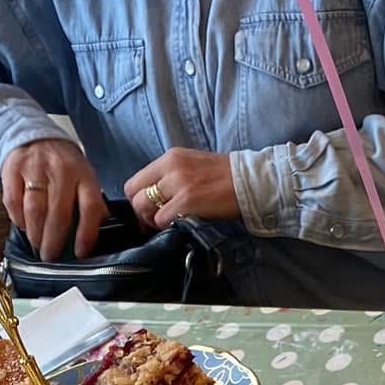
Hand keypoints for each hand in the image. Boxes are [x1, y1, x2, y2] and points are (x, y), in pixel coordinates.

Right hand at [2, 139, 105, 260]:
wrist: (35, 135)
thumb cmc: (64, 167)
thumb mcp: (84, 179)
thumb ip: (91, 204)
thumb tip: (94, 235)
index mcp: (84, 175)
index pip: (90, 208)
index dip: (86, 234)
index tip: (81, 253)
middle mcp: (61, 170)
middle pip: (58, 213)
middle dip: (54, 240)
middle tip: (51, 257)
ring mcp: (35, 168)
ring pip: (35, 209)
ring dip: (35, 233)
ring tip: (38, 246)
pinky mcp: (13, 168)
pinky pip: (13, 201)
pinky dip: (17, 219)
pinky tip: (23, 227)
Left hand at [123, 149, 238, 229]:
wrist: (249, 181)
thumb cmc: (225, 177)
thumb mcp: (192, 165)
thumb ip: (171, 176)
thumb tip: (156, 196)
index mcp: (170, 158)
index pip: (135, 180)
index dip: (138, 199)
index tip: (147, 209)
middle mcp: (170, 168)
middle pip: (135, 194)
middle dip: (141, 212)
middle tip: (153, 221)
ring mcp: (178, 184)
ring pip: (143, 207)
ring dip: (151, 220)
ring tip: (165, 224)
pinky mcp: (187, 201)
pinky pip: (161, 218)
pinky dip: (165, 226)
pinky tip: (176, 225)